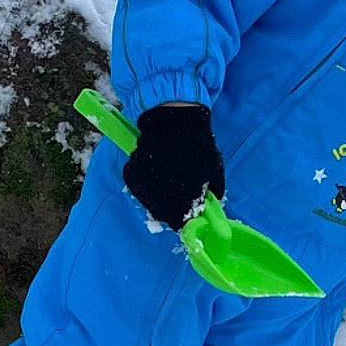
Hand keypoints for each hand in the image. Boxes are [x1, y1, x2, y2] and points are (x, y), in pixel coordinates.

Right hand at [123, 102, 224, 229]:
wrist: (173, 123)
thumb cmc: (197, 147)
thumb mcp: (214, 171)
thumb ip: (213, 192)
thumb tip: (211, 204)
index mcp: (180, 200)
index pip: (179, 222)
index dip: (185, 220)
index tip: (188, 214)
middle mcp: (158, 198)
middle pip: (163, 214)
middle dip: (172, 208)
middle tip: (179, 195)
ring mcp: (142, 187)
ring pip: (150, 201)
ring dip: (159, 196)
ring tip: (168, 178)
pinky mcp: (131, 176)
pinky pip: (140, 187)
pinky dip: (148, 183)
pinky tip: (157, 169)